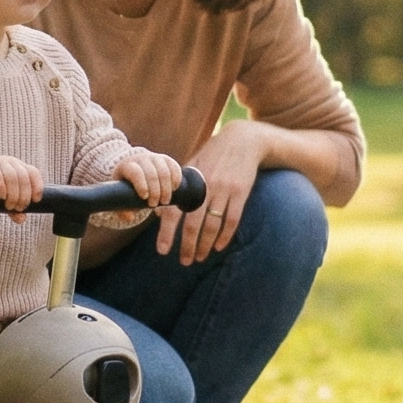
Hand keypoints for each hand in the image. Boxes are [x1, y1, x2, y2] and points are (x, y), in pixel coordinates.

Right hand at [0, 155, 42, 221]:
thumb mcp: (4, 198)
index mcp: (18, 167)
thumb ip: (13, 209)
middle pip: (23, 177)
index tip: (35, 201)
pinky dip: (1, 186)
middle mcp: (10, 162)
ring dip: (13, 194)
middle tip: (17, 209)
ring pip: (12, 176)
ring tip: (8, 207)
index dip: (37, 186)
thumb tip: (21, 219)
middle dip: (23, 196)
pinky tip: (1, 197)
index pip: (33, 172)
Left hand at [111, 149, 181, 210]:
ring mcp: (155, 158)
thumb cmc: (126, 185)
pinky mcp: (166, 159)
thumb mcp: (119, 195)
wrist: (135, 166)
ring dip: (167, 189)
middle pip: (152, 174)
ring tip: (165, 202)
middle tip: (154, 205)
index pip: (136, 172)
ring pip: (164, 172)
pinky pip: (174, 167)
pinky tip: (174, 190)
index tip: (144, 198)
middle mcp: (142, 159)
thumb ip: (122, 209)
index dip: (141, 185)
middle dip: (155, 192)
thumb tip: (130, 217)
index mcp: (127, 166)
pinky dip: (176, 179)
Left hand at [155, 119, 267, 264]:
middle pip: (194, 224)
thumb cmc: (214, 154)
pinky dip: (225, 236)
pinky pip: (232, 220)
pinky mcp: (241, 192)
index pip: (174, 211)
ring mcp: (225, 190)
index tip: (163, 251)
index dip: (167, 232)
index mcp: (190, 181)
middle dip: (188, 246)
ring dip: (205, 245)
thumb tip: (160, 212)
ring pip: (213, 225)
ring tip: (201, 257)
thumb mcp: (193, 165)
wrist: (243, 140)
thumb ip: (178, 189)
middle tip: (185, 261)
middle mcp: (206, 186)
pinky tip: (219, 247)